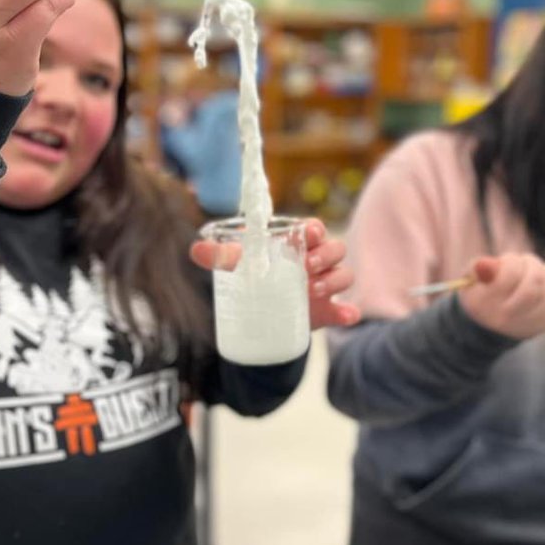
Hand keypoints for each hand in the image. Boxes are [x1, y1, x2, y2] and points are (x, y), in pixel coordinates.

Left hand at [188, 219, 360, 329]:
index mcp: (298, 243)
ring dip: (334, 280)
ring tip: (314, 290)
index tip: (308, 233)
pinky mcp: (327, 310)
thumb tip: (196, 249)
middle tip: (306, 266)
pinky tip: (345, 315)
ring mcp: (325, 286)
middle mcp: (317, 261)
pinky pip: (346, 309)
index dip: (315, 229)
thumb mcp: (237, 265)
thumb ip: (219, 256)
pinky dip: (348, 311)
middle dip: (326, 255)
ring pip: (344, 275)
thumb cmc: (255, 276)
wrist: (261, 315)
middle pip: (336, 249)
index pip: (315, 228)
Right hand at [457, 253, 544, 340]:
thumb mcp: (471, 280)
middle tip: (525, 260)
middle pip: (533, 281)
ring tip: (533, 271)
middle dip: (531, 264)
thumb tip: (485, 264)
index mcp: (486, 305)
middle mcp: (507, 319)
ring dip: (543, 273)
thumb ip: (477, 268)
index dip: (512, 261)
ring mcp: (528, 324)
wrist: (489, 328)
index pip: (511, 273)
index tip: (508, 260)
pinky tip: (542, 284)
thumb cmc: (480, 295)